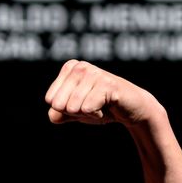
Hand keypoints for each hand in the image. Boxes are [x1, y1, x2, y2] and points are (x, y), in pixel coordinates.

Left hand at [44, 60, 159, 125]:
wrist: (131, 109)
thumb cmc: (100, 107)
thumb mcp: (74, 112)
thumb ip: (57, 114)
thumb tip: (53, 115)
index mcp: (69, 68)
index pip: (50, 100)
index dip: (65, 109)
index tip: (82, 102)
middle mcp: (79, 67)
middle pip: (59, 104)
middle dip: (75, 112)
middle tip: (92, 104)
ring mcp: (94, 73)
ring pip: (72, 107)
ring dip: (87, 113)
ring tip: (100, 104)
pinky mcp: (107, 84)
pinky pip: (87, 109)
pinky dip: (97, 114)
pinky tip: (107, 105)